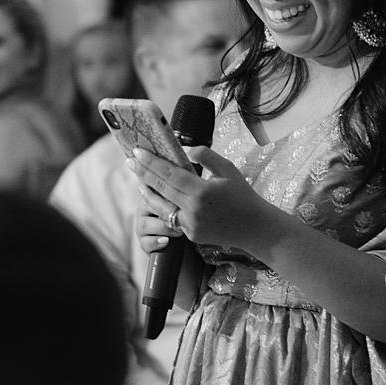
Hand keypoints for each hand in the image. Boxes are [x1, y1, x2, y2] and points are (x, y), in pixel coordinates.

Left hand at [132, 145, 273, 253]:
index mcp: (202, 191)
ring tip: (139, 181)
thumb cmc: (243, 196)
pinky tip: (157, 198)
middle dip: (143, 173)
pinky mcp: (191, 235)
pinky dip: (164, 207)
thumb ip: (206, 156)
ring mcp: (190, 224)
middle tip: (130, 160)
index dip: (151, 162)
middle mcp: (193, 209)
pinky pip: (172, 218)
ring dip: (148, 192)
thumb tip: (186, 150)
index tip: (137, 151)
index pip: (169, 173)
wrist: (255, 228)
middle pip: (161, 188)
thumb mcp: (229, 169)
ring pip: (161, 206)